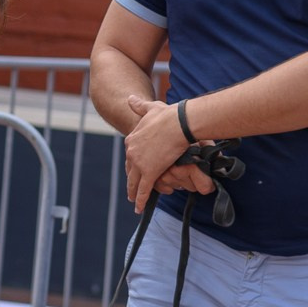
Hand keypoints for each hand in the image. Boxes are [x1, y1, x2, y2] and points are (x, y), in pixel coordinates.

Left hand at [122, 92, 206, 210]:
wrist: (178, 122)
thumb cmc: (169, 115)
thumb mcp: (150, 109)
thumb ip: (139, 105)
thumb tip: (129, 98)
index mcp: (132, 139)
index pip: (130, 155)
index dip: (133, 164)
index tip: (134, 169)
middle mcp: (132, 151)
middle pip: (130, 170)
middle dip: (132, 180)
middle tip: (131, 189)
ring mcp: (139, 163)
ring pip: (134, 182)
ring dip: (134, 193)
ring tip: (134, 201)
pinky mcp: (149, 172)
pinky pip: (144, 190)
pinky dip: (141, 200)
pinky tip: (138, 208)